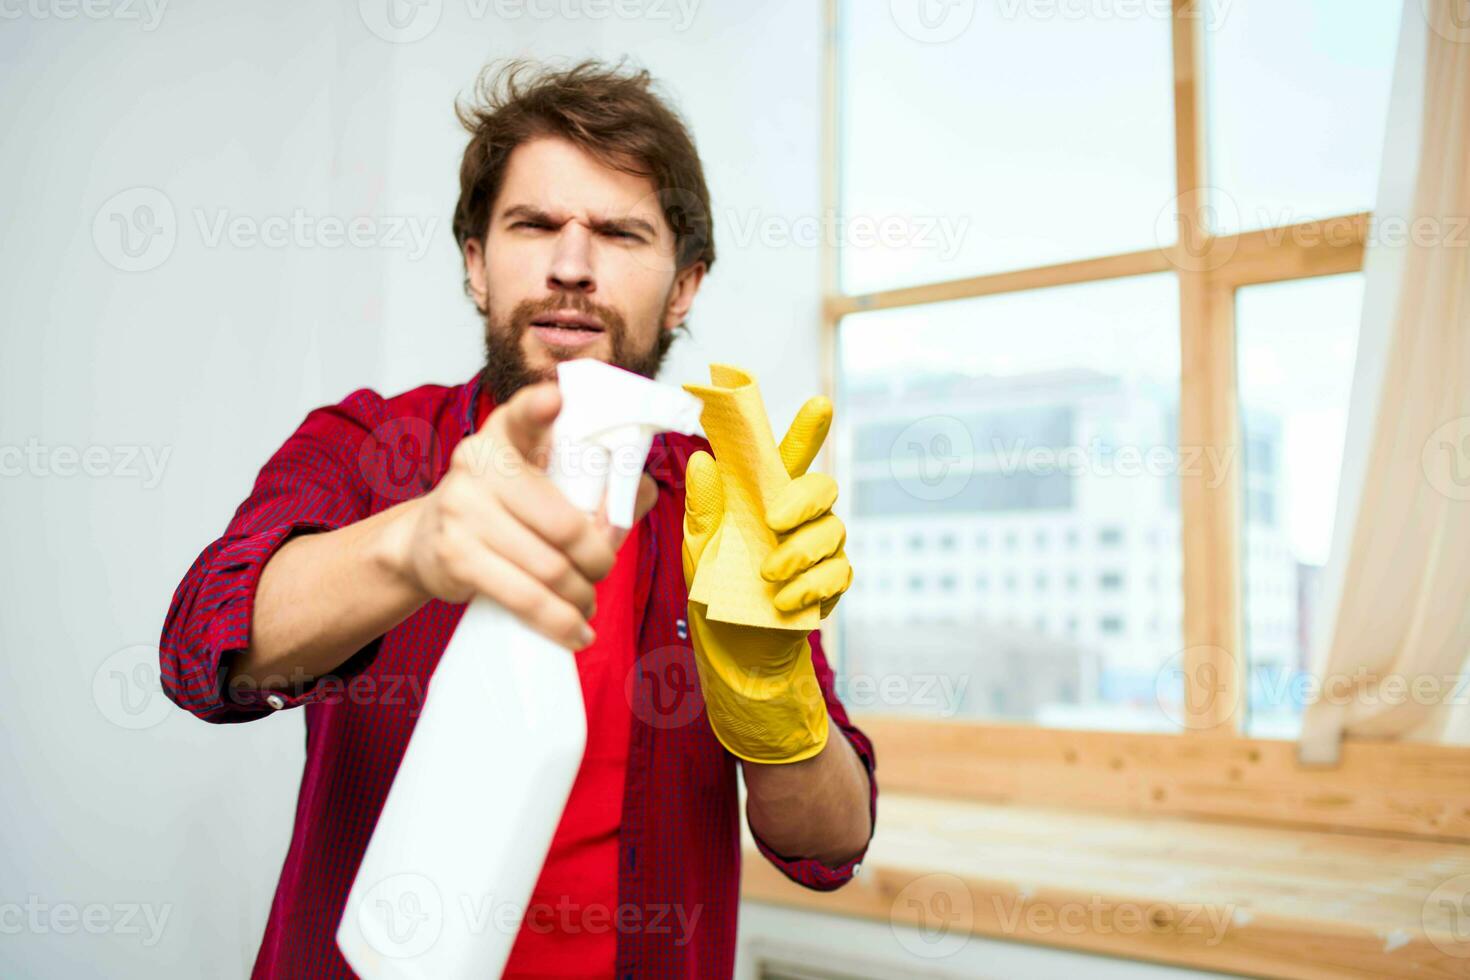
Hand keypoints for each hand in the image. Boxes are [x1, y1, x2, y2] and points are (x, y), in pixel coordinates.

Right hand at [395, 382, 654, 650]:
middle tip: (602, 568)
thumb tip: (642, 491)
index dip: (537, 409)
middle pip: (562, 522)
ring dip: (580, 593)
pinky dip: (557, 620)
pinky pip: (522, 597)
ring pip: (548, 566)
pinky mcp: (455, 557)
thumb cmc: (499, 509)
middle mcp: (476, 465)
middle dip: (596, 557)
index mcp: (503, 436)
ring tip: (587, 602)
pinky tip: (576, 631)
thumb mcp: (534, 481)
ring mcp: (461, 511)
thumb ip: (590, 483)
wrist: (422, 542)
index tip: (554, 399)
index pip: (521, 415)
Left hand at [682, 396, 853, 763]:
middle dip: (802, 499)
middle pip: (823, 486)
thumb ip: (703, 507)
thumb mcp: (697, 548)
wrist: (733, 649)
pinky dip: (810, 586)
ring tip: (768, 577)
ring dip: (799, 553)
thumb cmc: (713, 586)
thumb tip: (702, 460)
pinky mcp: (832, 582)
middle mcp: (798, 515)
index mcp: (764, 496)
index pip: (790, 454)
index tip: (818, 403)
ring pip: (832, 532)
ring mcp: (820, 547)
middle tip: (774, 521)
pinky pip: (837, 573)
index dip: (807, 428)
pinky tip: (783, 602)